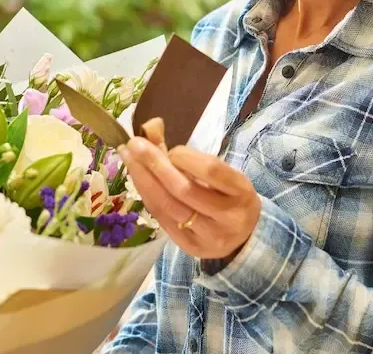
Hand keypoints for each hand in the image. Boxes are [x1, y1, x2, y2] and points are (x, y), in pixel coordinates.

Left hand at [119, 119, 260, 260]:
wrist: (244, 238)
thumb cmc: (230, 197)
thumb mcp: (221, 172)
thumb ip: (186, 152)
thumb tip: (150, 126)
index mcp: (241, 192)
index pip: (212, 171)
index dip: (187, 157)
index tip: (172, 148)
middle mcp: (227, 217)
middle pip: (184, 189)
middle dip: (155, 164)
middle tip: (134, 144)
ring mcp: (207, 235)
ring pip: (168, 206)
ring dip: (143, 179)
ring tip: (128, 158)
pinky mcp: (189, 246)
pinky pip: (162, 217)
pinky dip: (147, 195)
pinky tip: (137, 178)